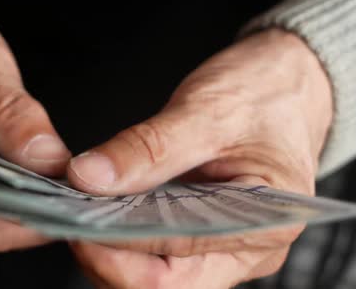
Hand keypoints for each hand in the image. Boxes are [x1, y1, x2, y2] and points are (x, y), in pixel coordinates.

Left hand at [67, 29, 332, 287]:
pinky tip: (100, 213)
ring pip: (157, 276)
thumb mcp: (206, 111)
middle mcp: (247, 250)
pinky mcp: (205, 237)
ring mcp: (225, 248)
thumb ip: (148, 148)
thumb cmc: (263, 93)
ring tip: (78, 214)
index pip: (177, 257)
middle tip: (68, 221)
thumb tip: (89, 177)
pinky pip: (159, 255)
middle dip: (108, 260)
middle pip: (165, 285)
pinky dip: (124, 240)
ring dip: (112, 252)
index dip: (116, 245)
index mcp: (264, 223)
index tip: (72, 221)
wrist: (288, 87)